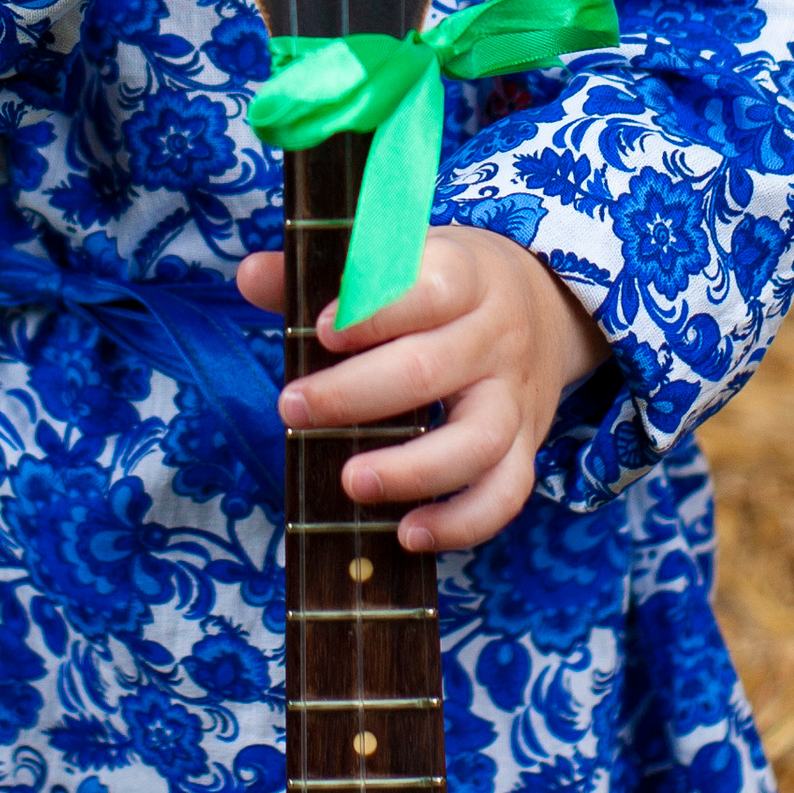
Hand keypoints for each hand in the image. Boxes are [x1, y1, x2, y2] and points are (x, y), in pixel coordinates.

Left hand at [234, 230, 607, 551]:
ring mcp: (513, 396)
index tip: (321, 330)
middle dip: (353, 396)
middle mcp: (494, 336)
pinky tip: (407, 534)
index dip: (374, 312)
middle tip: (292, 408)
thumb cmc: (442, 287)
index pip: (430, 289)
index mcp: (463, 277)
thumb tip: (248, 276)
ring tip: (350, 483)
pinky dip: (461, 523)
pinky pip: (505, 494)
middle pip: (431, 370)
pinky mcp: (525, 446)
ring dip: (410, 471)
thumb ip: (325, 269)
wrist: (545, 306)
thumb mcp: (402, 258)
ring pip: (478, 441)